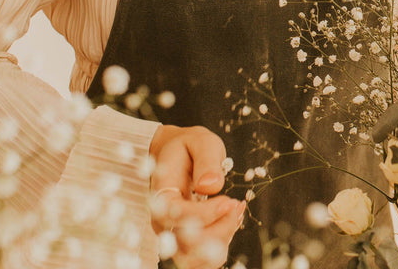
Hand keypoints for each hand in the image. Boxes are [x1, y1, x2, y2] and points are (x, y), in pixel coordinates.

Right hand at [149, 124, 244, 268]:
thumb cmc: (189, 147)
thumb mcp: (201, 141)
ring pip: (194, 259)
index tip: (229, 200)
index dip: (205, 214)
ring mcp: (173, 235)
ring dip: (222, 241)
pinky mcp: (186, 241)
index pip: (176, 216)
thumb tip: (211, 186)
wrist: (178, 153)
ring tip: (236, 210)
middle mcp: (163, 222)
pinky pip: (203, 258)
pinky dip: (222, 243)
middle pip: (185, 246)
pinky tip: (233, 218)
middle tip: (236, 205)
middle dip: (218, 231)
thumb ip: (206, 160)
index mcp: (160, 194)